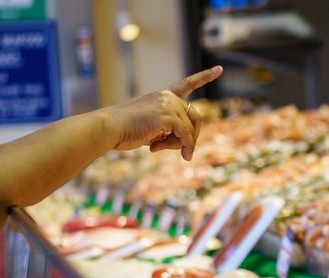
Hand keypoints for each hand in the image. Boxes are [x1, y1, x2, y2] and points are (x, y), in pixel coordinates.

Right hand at [101, 66, 223, 160]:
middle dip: (192, 135)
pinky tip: (185, 156)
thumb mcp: (152, 129)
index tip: (219, 69)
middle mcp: (168, 97)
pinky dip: (187, 147)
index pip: (187, 84)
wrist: (109, 128)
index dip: (204, 76)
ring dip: (181, 144)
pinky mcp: (167, 117)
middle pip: (196, 116)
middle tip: (183, 151)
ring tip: (159, 148)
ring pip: (190, 129)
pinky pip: (186, 136)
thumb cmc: (126, 130)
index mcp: (163, 96)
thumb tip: (189, 147)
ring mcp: (168, 105)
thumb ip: (170, 131)